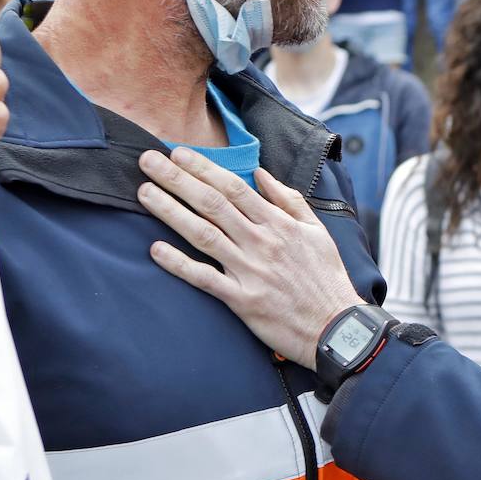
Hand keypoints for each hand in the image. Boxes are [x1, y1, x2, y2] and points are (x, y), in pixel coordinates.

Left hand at [136, 148, 364, 366]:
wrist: (336, 326)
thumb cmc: (326, 277)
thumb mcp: (317, 231)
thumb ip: (290, 200)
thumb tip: (263, 175)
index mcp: (279, 224)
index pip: (235, 188)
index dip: (204, 168)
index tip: (179, 153)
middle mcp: (261, 242)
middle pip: (212, 204)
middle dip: (177, 179)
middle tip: (147, 160)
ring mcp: (250, 271)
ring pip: (203, 234)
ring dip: (170, 211)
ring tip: (144, 193)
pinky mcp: (242, 300)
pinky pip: (204, 278)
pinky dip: (179, 264)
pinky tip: (155, 250)